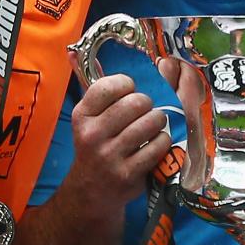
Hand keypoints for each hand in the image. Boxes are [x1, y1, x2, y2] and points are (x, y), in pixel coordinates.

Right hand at [64, 73, 170, 211]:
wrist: (90, 190)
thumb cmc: (96, 144)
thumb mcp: (90, 117)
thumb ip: (101, 88)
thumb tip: (87, 53)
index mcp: (82, 115)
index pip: (110, 85)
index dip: (127, 84)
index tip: (129, 91)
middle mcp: (92, 135)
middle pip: (136, 102)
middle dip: (147, 104)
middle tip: (144, 111)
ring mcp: (110, 156)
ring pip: (151, 122)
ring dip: (157, 121)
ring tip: (152, 125)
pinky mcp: (128, 174)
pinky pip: (158, 145)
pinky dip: (162, 141)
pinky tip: (155, 143)